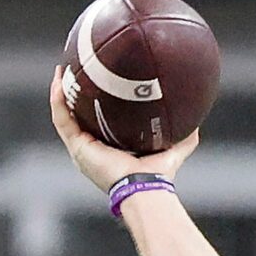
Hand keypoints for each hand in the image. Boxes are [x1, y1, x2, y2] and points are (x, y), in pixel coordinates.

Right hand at [51, 68, 199, 194]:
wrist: (144, 187)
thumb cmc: (158, 176)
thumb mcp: (174, 149)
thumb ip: (185, 136)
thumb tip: (197, 118)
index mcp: (109, 149)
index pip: (98, 121)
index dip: (95, 102)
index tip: (97, 81)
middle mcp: (92, 148)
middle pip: (78, 115)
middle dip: (75, 92)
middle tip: (76, 68)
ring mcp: (81, 148)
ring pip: (65, 113)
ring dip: (61, 90)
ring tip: (62, 68)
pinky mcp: (76, 147)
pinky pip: (61, 118)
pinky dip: (58, 98)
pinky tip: (59, 79)